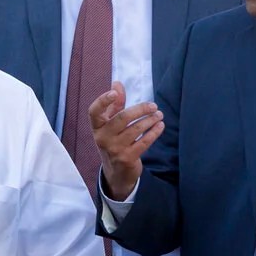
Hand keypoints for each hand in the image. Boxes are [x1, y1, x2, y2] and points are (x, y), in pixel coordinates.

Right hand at [89, 81, 163, 200]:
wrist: (116, 172)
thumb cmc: (114, 140)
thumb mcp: (111, 123)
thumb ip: (115, 104)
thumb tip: (117, 83)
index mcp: (97, 127)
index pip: (94, 112)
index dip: (103, 101)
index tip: (114, 93)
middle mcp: (103, 138)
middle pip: (122, 118)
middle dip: (140, 109)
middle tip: (153, 106)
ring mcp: (114, 149)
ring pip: (136, 129)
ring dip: (150, 120)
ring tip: (159, 115)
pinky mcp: (127, 158)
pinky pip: (144, 142)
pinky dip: (154, 132)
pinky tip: (160, 126)